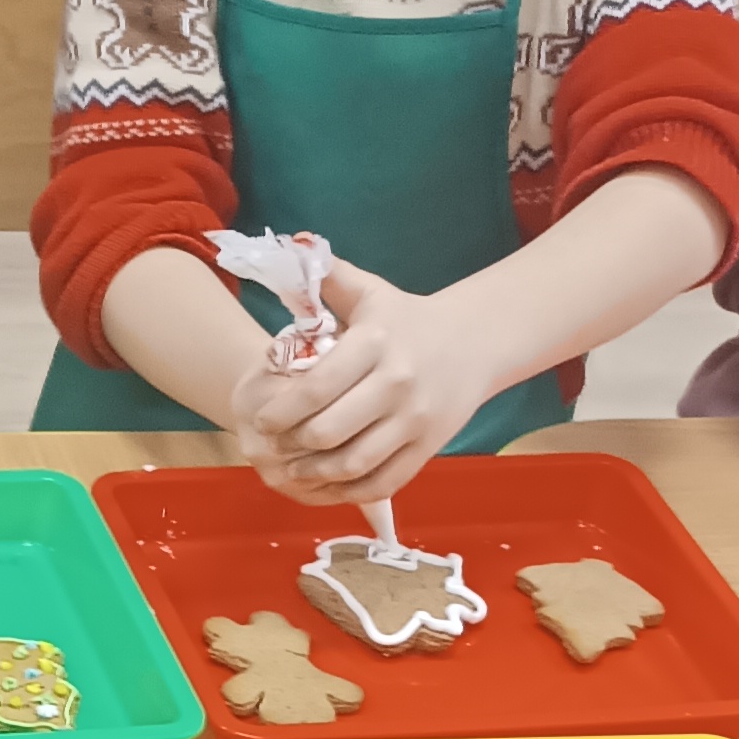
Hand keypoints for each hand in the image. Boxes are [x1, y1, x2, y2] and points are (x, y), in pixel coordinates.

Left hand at [228, 258, 499, 511]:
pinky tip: (329, 484)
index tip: (262, 421)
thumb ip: (327, 277)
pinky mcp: (429, 447)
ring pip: (353, 464)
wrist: (476, 341)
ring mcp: (415, 420)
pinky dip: (350, 492)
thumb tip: (291, 247)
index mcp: (375, 343)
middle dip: (292, 446)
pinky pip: (383, 482)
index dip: (280, 412)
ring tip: (295, 469)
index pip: (316, 387)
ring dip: (316, 474)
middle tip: (273, 448)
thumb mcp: (371, 292)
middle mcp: (396, 384)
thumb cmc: (408, 319)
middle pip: (328, 432)